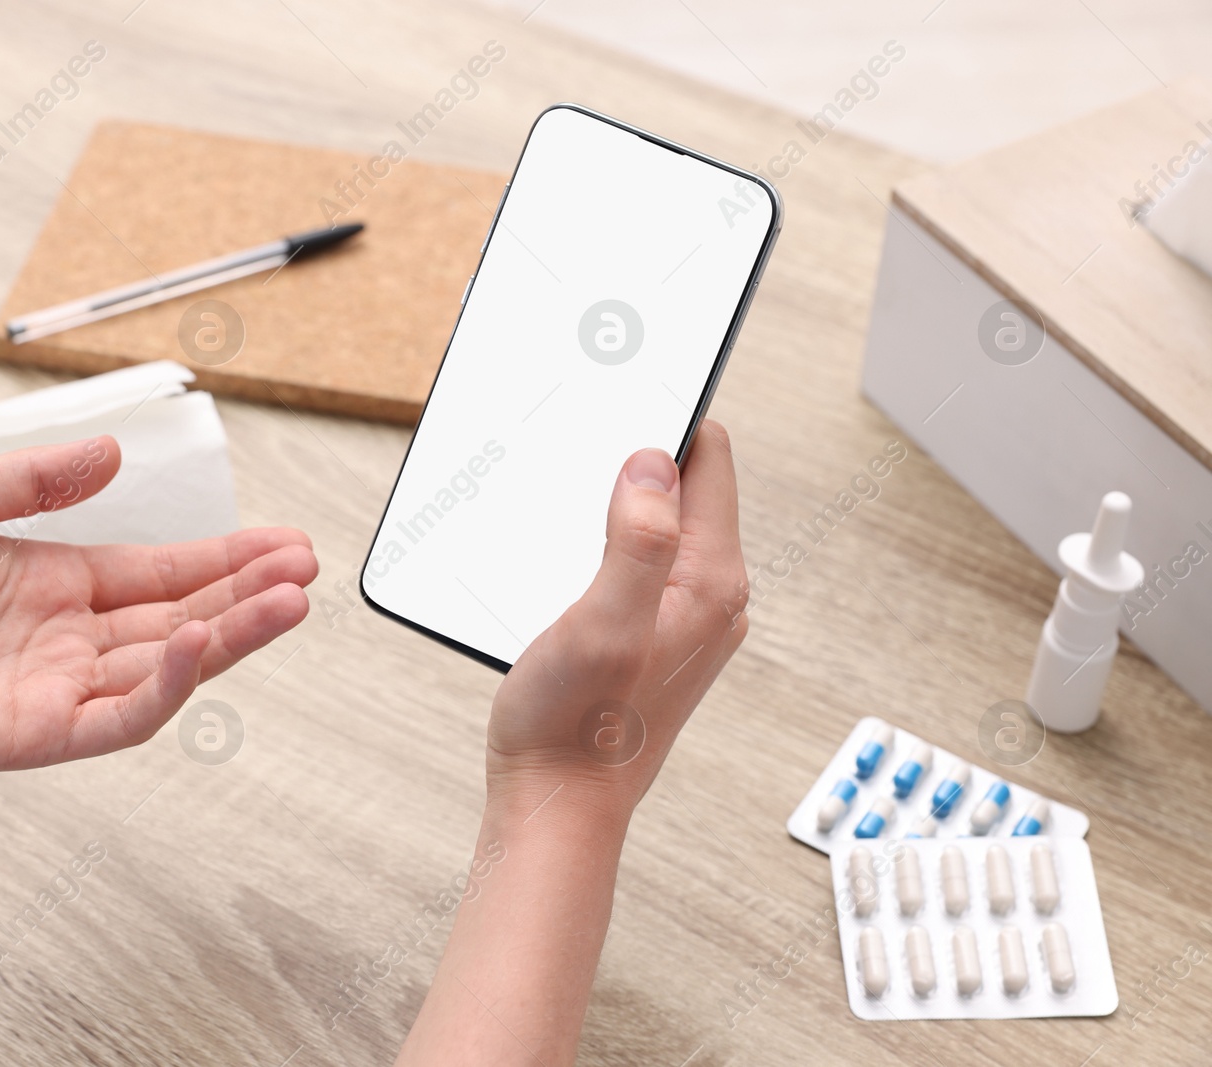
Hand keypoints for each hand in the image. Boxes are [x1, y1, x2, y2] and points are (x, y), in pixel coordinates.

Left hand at [0, 435, 315, 780]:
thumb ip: (36, 478)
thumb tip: (111, 454)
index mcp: (52, 583)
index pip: (161, 573)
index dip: (223, 557)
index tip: (281, 540)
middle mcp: (66, 638)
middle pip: (182, 617)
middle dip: (248, 592)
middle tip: (306, 568)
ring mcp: (58, 688)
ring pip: (169, 665)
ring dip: (232, 634)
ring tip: (289, 601)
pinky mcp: (39, 734)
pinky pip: (121, 714)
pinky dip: (167, 686)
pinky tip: (202, 645)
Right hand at [485, 422, 747, 823]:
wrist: (557, 805)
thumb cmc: (574, 729)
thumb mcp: (603, 624)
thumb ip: (638, 540)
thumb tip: (654, 461)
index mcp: (710, 582)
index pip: (708, 459)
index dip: (662, 423)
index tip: (613, 404)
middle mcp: (709, 595)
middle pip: (683, 485)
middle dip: (632, 459)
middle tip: (576, 446)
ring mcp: (681, 616)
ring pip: (655, 522)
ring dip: (613, 502)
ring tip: (564, 499)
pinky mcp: (648, 633)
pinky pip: (635, 559)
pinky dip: (600, 542)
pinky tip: (560, 555)